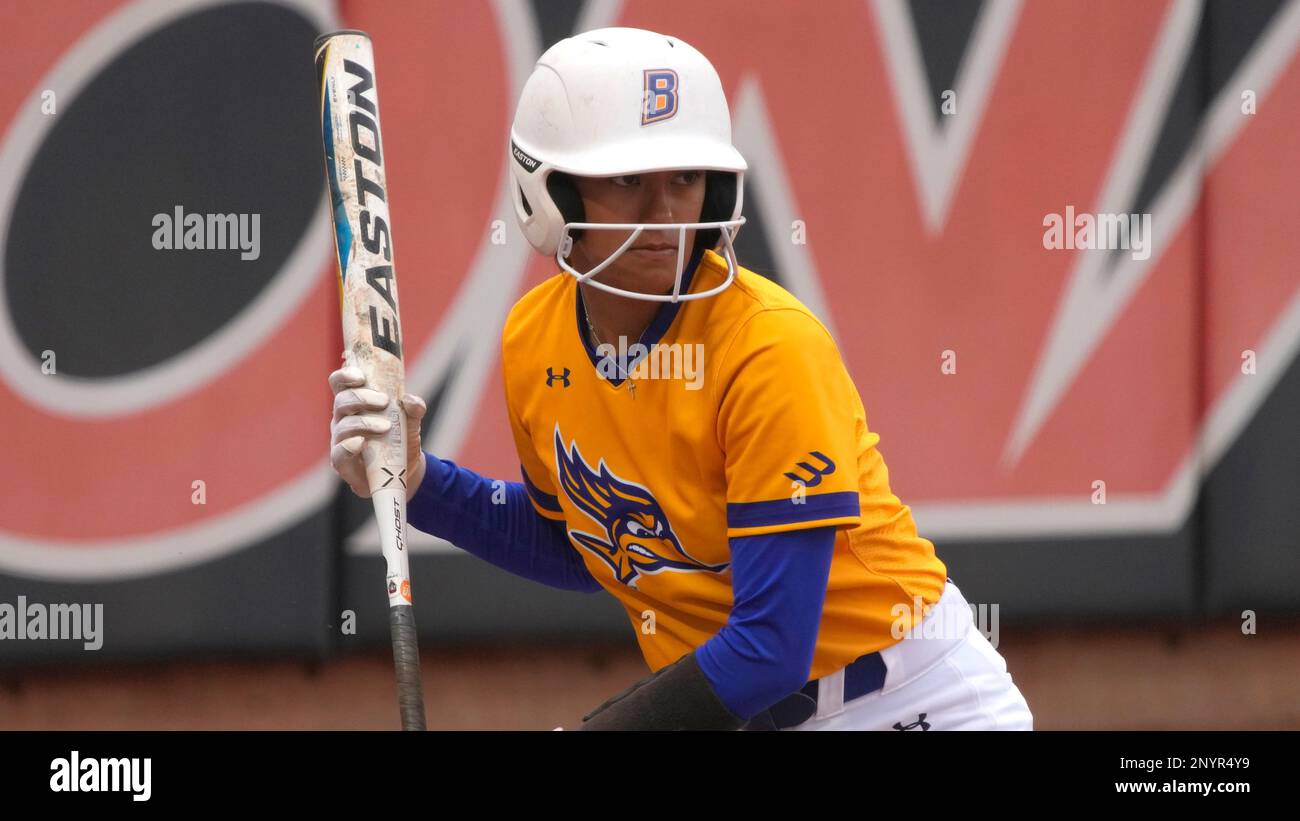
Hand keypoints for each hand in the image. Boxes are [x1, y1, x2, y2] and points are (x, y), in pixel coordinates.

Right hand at [328, 351, 427, 499]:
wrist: (405, 471)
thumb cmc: (400, 439)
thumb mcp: (411, 421)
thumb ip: (414, 408)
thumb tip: (410, 400)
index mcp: (354, 403)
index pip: (340, 383)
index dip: (345, 375)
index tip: (361, 376)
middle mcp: (343, 419)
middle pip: (341, 401)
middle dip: (361, 398)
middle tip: (384, 401)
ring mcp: (340, 441)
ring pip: (342, 426)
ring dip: (363, 423)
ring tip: (385, 426)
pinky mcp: (342, 463)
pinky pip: (339, 453)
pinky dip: (348, 447)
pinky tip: (361, 443)